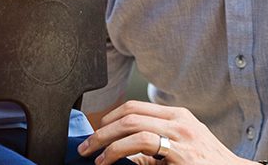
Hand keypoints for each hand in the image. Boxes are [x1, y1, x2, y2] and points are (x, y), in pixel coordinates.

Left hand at [78, 101, 252, 164]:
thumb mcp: (182, 151)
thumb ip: (156, 148)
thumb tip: (126, 154)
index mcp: (179, 116)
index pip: (136, 107)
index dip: (110, 118)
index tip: (97, 132)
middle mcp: (179, 120)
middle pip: (130, 113)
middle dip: (102, 129)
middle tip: (86, 145)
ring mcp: (181, 135)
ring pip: (132, 126)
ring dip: (105, 141)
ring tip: (93, 156)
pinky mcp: (181, 152)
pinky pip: (142, 143)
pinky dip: (119, 151)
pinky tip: (109, 161)